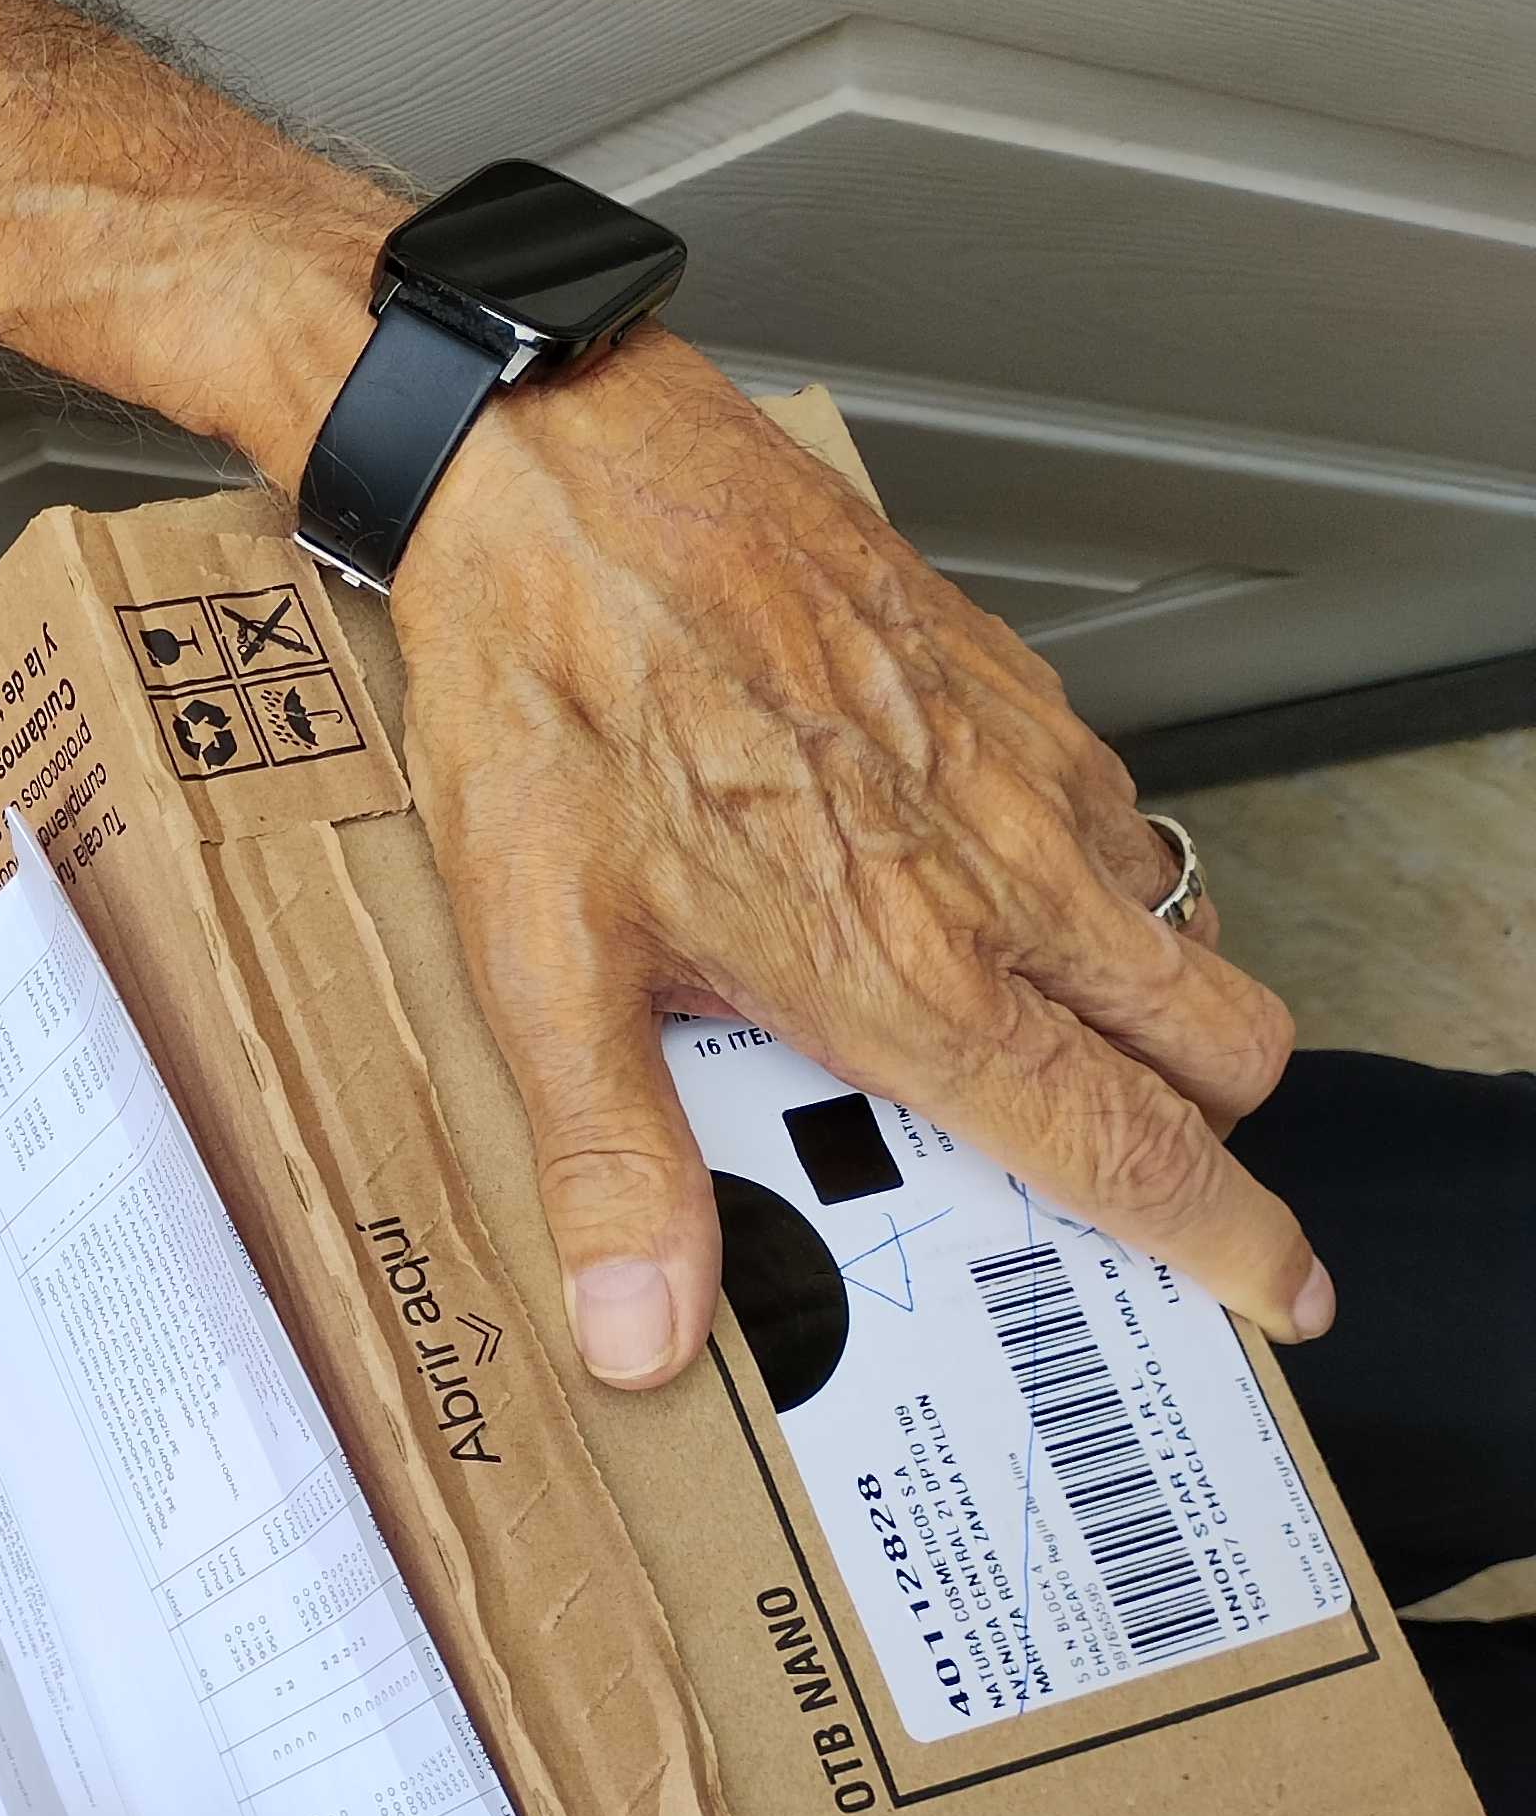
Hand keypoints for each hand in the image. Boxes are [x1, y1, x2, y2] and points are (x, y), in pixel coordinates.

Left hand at [398, 336, 1322, 1387]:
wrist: (564, 484)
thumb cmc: (547, 695)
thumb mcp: (539, 964)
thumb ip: (612, 1160)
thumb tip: (642, 1331)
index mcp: (903, 966)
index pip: (1122, 1141)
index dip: (1220, 1234)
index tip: (1277, 1288)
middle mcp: (998, 871)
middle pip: (1213, 1043)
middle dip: (1201, 1128)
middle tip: (1128, 1172)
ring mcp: (1020, 767)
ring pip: (1181, 926)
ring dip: (1145, 1004)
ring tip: (1029, 1043)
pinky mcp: (1007, 681)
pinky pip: (1115, 813)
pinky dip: (1089, 882)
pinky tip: (969, 892)